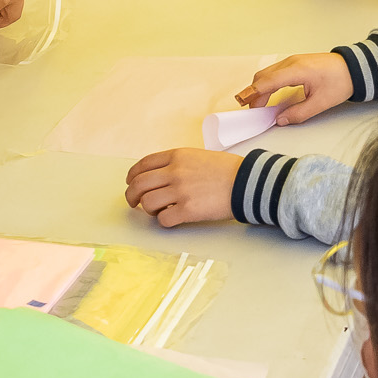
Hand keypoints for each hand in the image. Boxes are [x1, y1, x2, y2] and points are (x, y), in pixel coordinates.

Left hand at [124, 148, 241, 226]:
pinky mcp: (188, 210)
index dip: (133, 176)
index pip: (143, 164)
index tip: (131, 183)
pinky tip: (172, 217)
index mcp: (177, 156)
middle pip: (139, 184)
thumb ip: (178, 163)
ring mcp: (180, 191)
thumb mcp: (198, 156)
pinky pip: (163, 219)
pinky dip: (164, 220)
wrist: (246, 182)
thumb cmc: (226, 170)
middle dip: (131, 195)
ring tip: (158, 210)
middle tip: (133, 202)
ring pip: (147, 202)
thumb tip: (159, 177)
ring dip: (148, 209)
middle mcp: (175, 172)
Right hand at [237, 52, 353, 125]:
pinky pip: (274, 72)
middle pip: (263, 76)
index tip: (243, 104)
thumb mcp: (321, 103)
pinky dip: (267, 83)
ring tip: (258, 105)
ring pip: (267, 73)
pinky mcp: (295, 62)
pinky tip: (268, 94)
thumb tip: (280, 120)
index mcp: (297, 71)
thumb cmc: (340, 82)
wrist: (353, 68)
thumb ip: (298, 113)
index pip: (267, 82)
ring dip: (259, 88)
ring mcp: (292, 61)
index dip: (253, 93)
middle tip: (251, 110)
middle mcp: (291, 62)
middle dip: (253, 93)